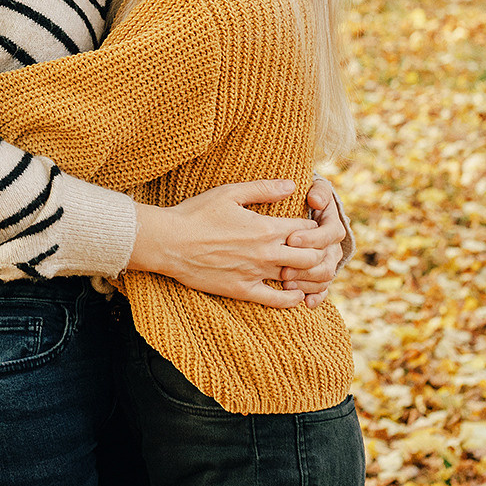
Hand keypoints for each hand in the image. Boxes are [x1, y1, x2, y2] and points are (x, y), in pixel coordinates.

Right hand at [128, 180, 326, 308]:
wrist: (168, 242)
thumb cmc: (196, 214)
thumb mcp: (229, 193)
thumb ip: (263, 188)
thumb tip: (292, 184)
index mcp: (266, 227)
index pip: (307, 228)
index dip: (313, 226)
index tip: (309, 226)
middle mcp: (266, 252)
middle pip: (311, 256)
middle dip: (317, 251)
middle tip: (312, 249)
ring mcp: (255, 273)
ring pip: (298, 278)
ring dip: (307, 275)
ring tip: (305, 270)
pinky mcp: (243, 290)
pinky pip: (277, 301)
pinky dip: (292, 299)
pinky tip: (295, 294)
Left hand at [281, 179, 349, 306]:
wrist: (307, 212)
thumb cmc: (306, 199)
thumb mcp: (313, 190)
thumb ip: (318, 191)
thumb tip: (315, 200)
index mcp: (332, 225)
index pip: (329, 234)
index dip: (312, 238)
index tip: (291, 238)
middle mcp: (334, 246)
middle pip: (327, 260)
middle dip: (305, 265)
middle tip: (283, 267)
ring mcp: (329, 262)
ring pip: (324, 277)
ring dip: (306, 281)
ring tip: (285, 281)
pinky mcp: (320, 276)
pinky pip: (323, 290)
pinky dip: (316, 297)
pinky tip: (305, 302)